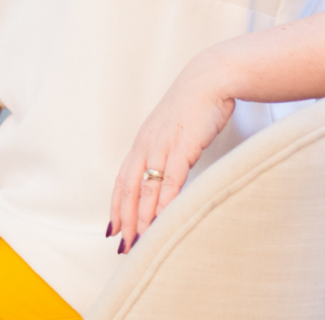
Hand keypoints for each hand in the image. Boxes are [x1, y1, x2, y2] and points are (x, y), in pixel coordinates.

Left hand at [109, 52, 234, 252]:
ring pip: (146, 188)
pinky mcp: (183, 146)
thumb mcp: (174, 128)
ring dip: (142, 217)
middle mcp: (147, 144)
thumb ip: (167, 149)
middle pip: (129, 187)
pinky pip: (171, 180)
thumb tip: (166, 171)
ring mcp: (163, 145)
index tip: (114, 227)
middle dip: (125, 218)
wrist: (211, 78)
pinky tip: (163, 220)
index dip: (117, 204)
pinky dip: (165, 203)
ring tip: (140, 242)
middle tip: (123, 245)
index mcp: (143, 140)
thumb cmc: (196, 104)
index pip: (123, 178)